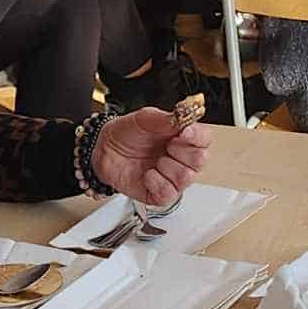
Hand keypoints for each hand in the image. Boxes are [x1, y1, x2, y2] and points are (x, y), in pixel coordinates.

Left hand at [91, 110, 211, 205]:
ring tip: (154, 160)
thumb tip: (185, 115)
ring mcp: (171, 177)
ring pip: (186, 178)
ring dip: (168, 166)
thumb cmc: (125, 134)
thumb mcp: (144, 118)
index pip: (204, 138)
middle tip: (167, 145)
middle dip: (182, 152)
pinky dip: (157, 182)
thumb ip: (166, 118)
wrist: (103, 149)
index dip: (198, 136)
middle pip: (201, 160)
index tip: (185, 131)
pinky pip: (169, 193)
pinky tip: (148, 174)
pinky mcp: (159, 194)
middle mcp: (181, 158)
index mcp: (182, 138)